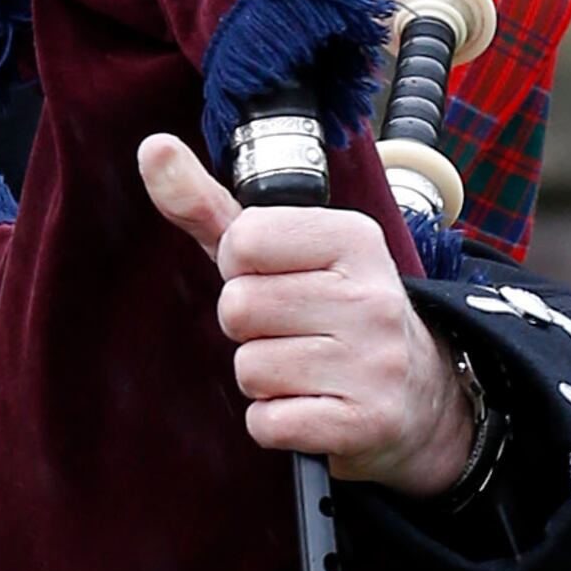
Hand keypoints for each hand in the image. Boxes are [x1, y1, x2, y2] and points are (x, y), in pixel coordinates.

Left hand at [136, 132, 477, 495]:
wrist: (418, 392)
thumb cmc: (330, 309)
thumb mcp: (281, 250)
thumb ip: (209, 204)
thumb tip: (152, 148)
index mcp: (354, 238)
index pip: (244, 240)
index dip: (240, 268)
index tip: (274, 278)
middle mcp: (371, 295)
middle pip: (239, 308)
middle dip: (248, 327)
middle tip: (289, 330)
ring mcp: (373, 362)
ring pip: (250, 369)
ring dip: (261, 377)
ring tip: (303, 368)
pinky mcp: (364, 422)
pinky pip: (266, 422)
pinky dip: (273, 421)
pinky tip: (308, 404)